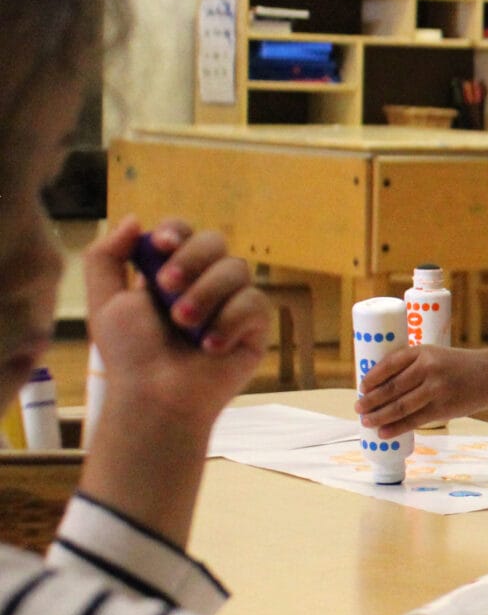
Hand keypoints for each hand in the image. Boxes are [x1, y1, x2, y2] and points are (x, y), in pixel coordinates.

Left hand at [78, 218, 271, 544]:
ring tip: (186, 327)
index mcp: (169, 273)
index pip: (183, 233)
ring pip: (237, 269)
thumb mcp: (104, 302)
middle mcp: (203, 282)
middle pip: (215, 241)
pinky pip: (255, 303)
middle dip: (191, 261)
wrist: (157, 395)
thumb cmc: (130, 354)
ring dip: (206, 295)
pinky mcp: (254, 327)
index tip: (163, 244)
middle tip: (168, 290)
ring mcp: (231, 303)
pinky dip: (229, 323)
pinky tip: (211, 348)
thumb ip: (106, 256)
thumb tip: (135, 219)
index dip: (177, 232)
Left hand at [356, 344, 487, 434]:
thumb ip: (411, 368)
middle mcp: (429, 369)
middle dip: (371, 400)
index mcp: (423, 352)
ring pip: (400, 406)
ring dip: (379, 416)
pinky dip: (396, 428)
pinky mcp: (443, 409)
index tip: (361, 387)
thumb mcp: (435, 356)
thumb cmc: (455, 367)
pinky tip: (384, 433)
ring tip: (366, 422)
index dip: (372, 377)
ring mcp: (436, 390)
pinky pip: (414, 420)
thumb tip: (378, 388)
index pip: (390, 363)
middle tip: (358, 408)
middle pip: (392, 388)